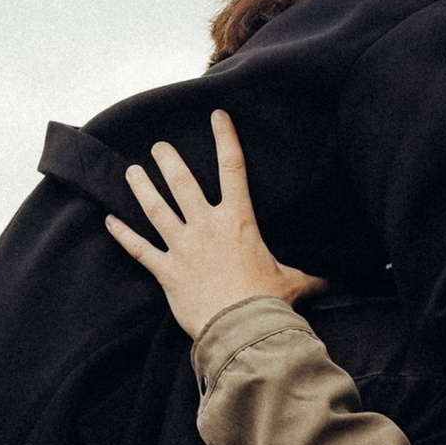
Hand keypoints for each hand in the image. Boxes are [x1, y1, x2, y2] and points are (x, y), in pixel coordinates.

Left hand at [105, 111, 323, 337]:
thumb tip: (336, 278)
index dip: (226, 138)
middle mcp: (207, 227)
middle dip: (169, 161)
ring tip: (131, 171)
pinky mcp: (167, 272)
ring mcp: (184, 248)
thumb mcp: (295, 282)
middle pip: (183, 183)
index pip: (234, 168)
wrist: (242, 329)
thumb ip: (312, 276)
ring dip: (142, 189)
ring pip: (156, 210)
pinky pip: (140, 250)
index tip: (217, 115)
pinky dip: (123, 235)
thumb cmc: (269, 302)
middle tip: (158, 146)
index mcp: (239, 221)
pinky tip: (109, 221)